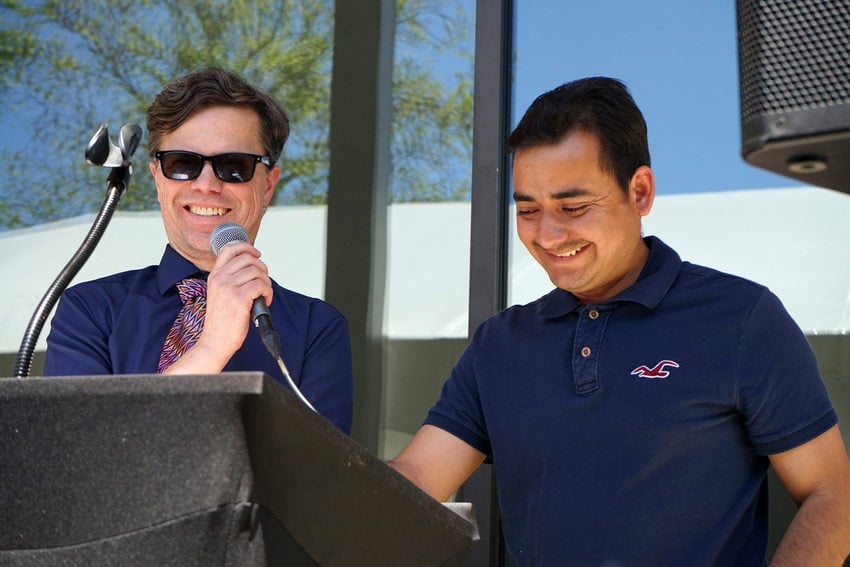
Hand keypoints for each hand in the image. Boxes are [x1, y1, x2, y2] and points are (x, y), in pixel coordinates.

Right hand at [162, 241, 272, 373]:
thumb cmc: (222, 321)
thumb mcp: (221, 294)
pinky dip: (268, 292)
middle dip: (262, 269)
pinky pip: (261, 285)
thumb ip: (232, 279)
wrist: (215, 341)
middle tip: (263, 284)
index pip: (230, 249)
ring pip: (257, 271)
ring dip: (266, 283)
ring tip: (263, 295)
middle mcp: (220, 278)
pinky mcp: (239, 298)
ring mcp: (228, 288)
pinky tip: (264, 301)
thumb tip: (253, 268)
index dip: (247, 247)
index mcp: (214, 275)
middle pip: (249, 258)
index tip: (257, 254)